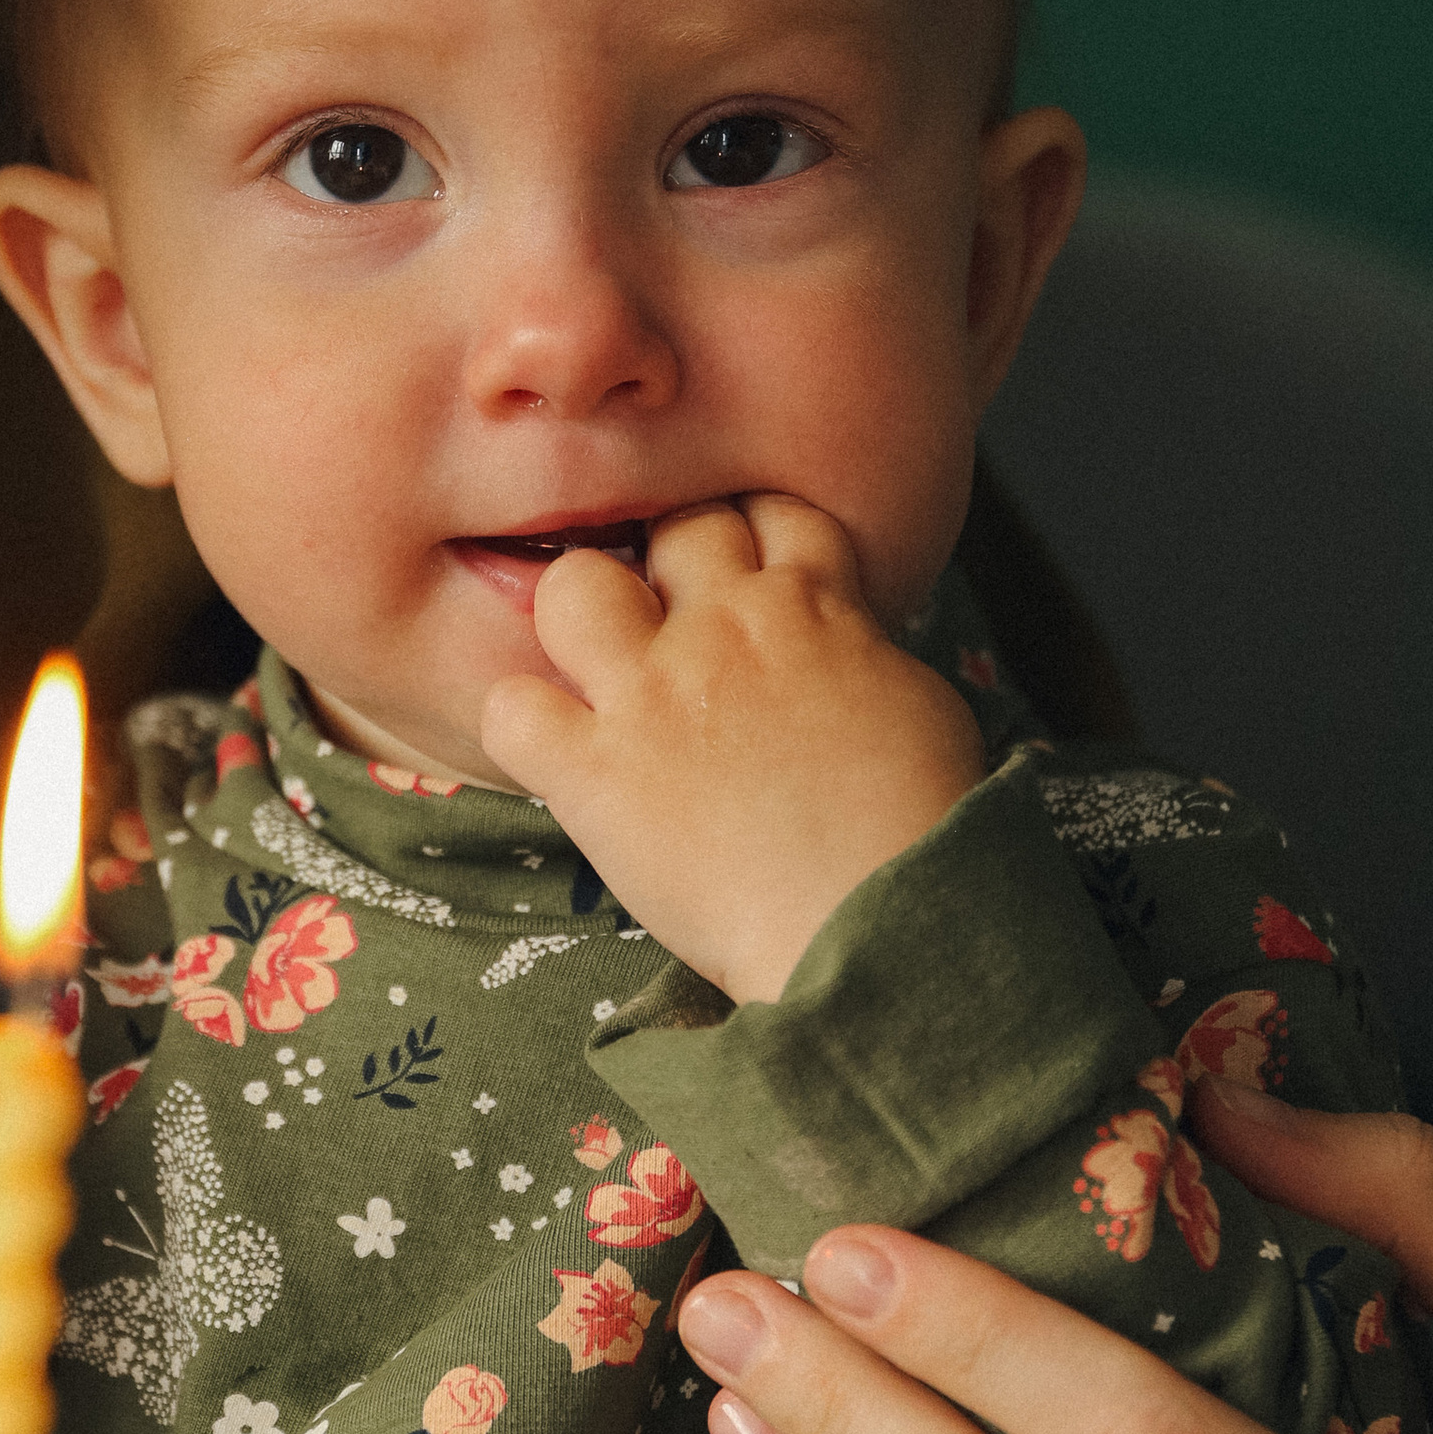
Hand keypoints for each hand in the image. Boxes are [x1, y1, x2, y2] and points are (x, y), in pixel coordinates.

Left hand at [479, 499, 984, 1001]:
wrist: (881, 919)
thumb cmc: (920, 830)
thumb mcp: (916, 702)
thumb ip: (857, 649)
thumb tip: (836, 644)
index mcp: (815, 607)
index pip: (768, 514)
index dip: (751, 540)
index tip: (745, 581)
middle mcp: (725, 629)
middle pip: (673, 529)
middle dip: (669, 568)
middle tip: (674, 634)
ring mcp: (653, 693)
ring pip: (573, 588)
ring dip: (580, 622)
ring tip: (602, 677)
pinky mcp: (598, 770)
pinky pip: (512, 710)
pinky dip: (523, 728)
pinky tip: (558, 758)